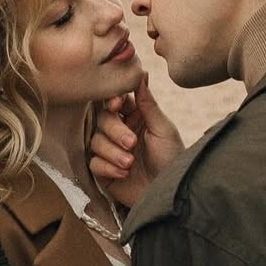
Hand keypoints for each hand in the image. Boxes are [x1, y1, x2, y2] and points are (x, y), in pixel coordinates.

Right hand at [90, 73, 184, 206]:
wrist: (169, 192)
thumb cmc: (172, 158)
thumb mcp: (163, 129)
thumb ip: (148, 103)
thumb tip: (141, 73)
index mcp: (136, 117)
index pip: (116, 101)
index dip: (113, 101)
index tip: (118, 106)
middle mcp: (121, 131)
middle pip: (103, 120)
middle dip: (115, 131)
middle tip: (132, 143)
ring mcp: (111, 151)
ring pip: (96, 141)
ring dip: (113, 152)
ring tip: (130, 163)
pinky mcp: (104, 171)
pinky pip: (93, 162)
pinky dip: (107, 167)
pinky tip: (124, 174)